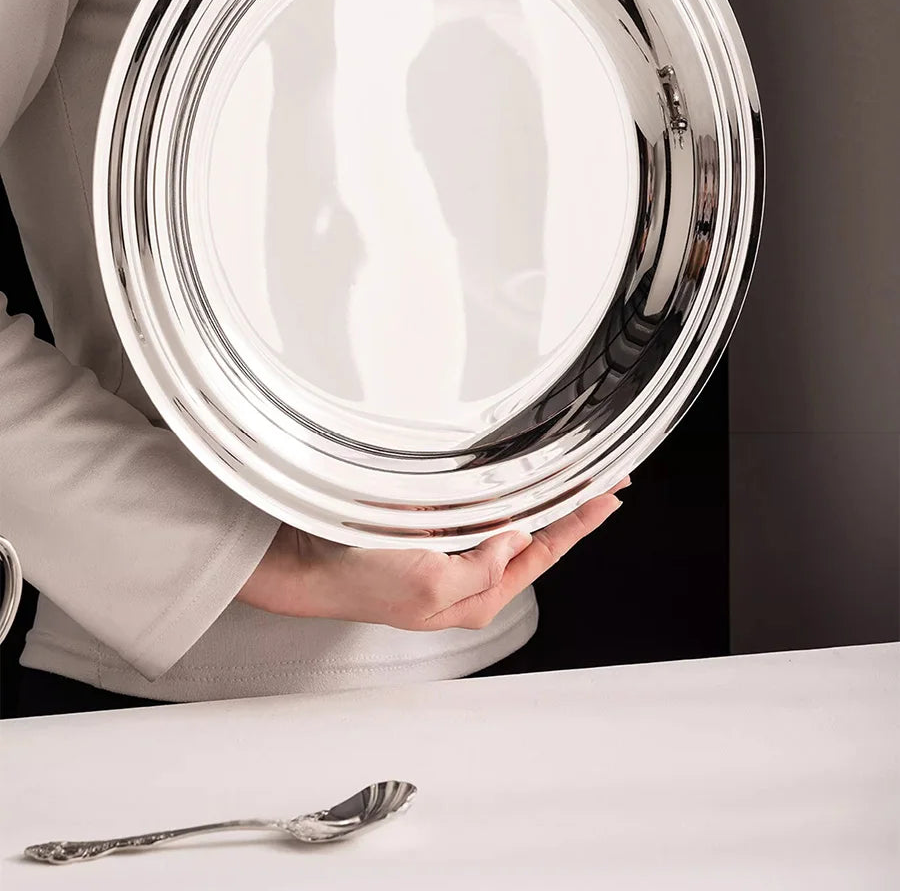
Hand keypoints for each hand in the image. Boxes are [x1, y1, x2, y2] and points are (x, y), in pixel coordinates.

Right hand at [237, 475, 629, 629]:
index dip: (578, 522)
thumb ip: (481, 568)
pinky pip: (475, 500)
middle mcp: (469, 572)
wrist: (307, 565)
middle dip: (569, 503)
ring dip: (539, 490)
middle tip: (605, 476)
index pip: (542, 551)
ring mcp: (449, 547)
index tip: (609, 496)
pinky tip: (518, 470)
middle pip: (533, 531)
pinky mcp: (428, 524)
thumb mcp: (429, 588)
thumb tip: (515, 539)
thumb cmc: (359, 583)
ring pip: (508, 513)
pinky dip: (500, 484)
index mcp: (477, 594)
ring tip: (574, 470)